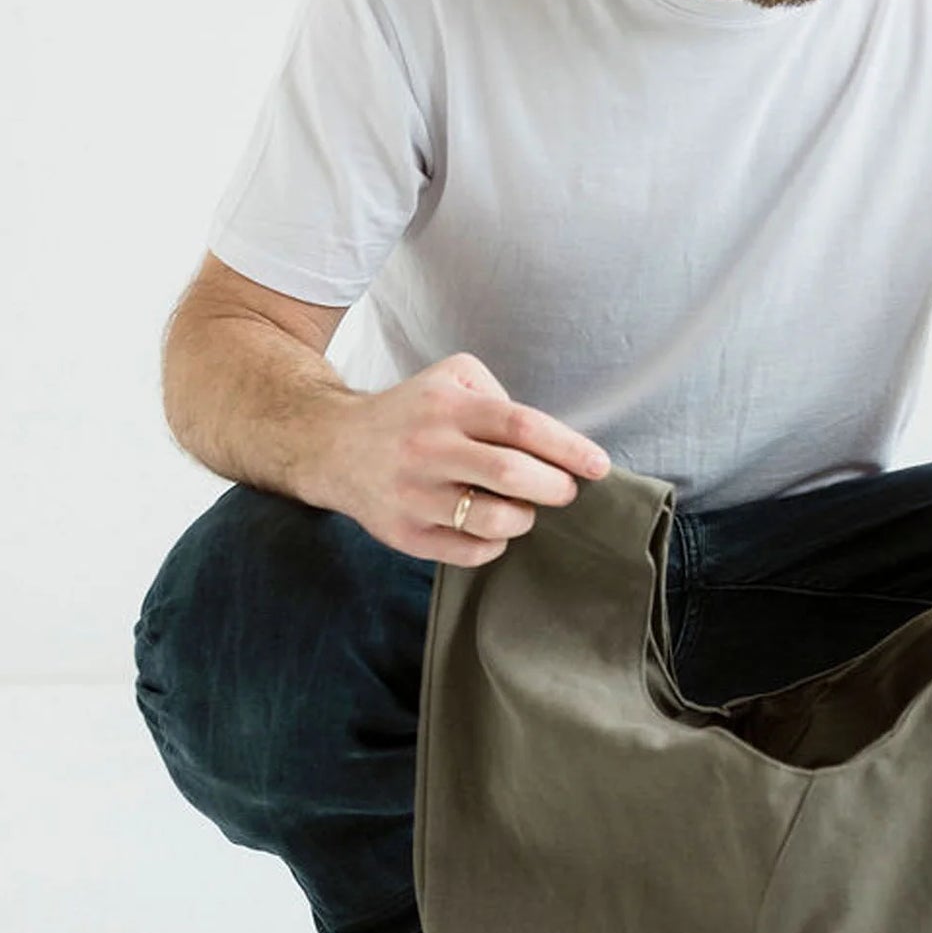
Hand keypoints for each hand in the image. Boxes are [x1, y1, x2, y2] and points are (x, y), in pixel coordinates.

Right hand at [332, 351, 611, 565]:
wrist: (334, 446)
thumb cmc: (411, 412)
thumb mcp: (452, 379)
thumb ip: (499, 397)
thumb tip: (547, 440)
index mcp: (448, 408)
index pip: (521, 427)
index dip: (568, 448)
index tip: (598, 466)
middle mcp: (429, 450)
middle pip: (511, 476)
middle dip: (554, 488)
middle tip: (564, 491)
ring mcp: (414, 496)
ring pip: (493, 522)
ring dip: (524, 519)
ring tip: (522, 508)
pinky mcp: (403, 534)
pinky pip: (468, 553)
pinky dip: (494, 546)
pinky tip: (492, 530)